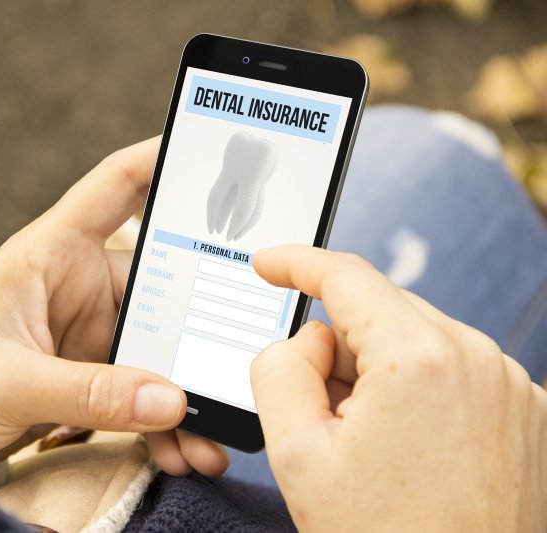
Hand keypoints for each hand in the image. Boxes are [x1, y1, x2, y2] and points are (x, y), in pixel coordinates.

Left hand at [0, 138, 227, 475]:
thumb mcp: (7, 381)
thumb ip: (87, 392)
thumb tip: (170, 400)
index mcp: (53, 253)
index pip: (117, 186)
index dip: (164, 160)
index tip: (216, 151)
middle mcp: (80, 285)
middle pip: (164, 287)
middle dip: (201, 332)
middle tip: (239, 367)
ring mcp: (89, 333)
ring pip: (160, 350)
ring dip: (187, 395)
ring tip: (211, 442)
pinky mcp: (90, 375)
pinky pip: (142, 392)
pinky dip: (163, 423)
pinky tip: (181, 451)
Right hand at [250, 246, 546, 531]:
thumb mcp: (297, 454)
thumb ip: (279, 369)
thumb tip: (308, 340)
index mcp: (420, 358)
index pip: (346, 277)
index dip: (297, 264)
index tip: (270, 265)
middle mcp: (478, 358)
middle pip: (381, 314)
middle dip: (338, 347)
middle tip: (320, 415)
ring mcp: (510, 386)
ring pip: (416, 342)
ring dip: (378, 374)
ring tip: (370, 448)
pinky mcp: (525, 412)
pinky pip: (453, 372)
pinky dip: (417, 392)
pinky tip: (407, 451)